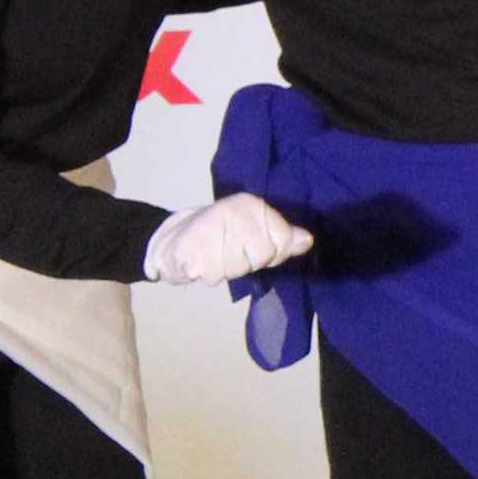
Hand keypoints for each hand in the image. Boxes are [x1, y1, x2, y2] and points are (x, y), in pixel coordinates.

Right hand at [146, 192, 311, 287]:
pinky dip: (203, 272)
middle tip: (227, 251)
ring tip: (211, 255)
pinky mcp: (189, 248)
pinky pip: (210, 274)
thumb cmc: (219, 237)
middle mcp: (232, 210)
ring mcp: (209, 227)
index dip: (270, 254)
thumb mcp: (255, 232)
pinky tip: (197, 262)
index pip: (282, 243)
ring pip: (234, 269)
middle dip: (244, 263)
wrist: (170, 239)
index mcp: (250, 204)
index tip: (250, 247)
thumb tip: (307, 241)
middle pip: (259, 258)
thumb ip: (282, 237)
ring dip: (223, 269)